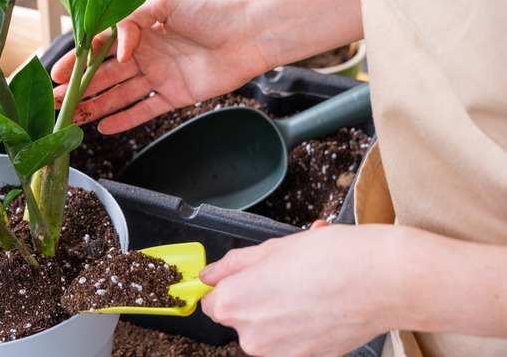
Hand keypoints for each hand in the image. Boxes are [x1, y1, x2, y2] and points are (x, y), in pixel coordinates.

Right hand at [51, 0, 270, 133]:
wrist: (247, 35)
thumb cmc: (210, 13)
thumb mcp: (164, 5)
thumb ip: (132, 23)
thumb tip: (117, 50)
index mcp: (140, 29)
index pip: (100, 47)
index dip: (78, 60)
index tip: (57, 73)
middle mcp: (147, 53)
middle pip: (106, 74)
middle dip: (79, 88)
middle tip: (56, 101)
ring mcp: (159, 75)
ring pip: (120, 94)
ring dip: (96, 105)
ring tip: (73, 118)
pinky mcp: (174, 95)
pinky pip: (145, 109)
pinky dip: (125, 119)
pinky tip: (104, 127)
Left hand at [199, 224, 389, 356]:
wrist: (384, 282)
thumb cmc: (332, 259)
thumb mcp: (271, 248)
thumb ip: (232, 265)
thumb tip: (209, 274)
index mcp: (233, 303)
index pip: (210, 300)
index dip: (227, 285)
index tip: (240, 278)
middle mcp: (251, 336)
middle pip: (239, 316)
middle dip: (255, 298)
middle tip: (284, 276)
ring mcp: (279, 354)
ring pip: (266, 331)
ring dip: (278, 312)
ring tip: (306, 288)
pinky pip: (290, 342)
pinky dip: (299, 327)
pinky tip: (319, 305)